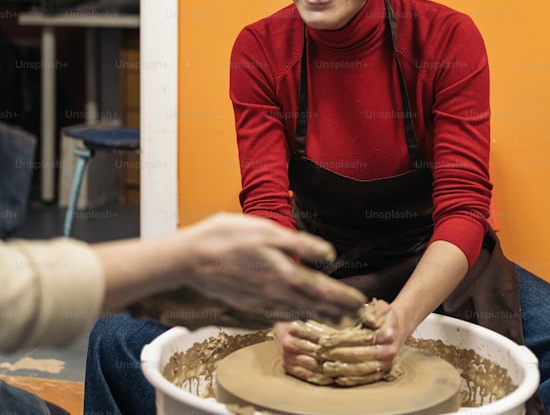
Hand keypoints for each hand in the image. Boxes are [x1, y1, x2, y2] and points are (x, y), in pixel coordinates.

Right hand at [180, 213, 366, 324]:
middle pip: (313, 304)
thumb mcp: (267, 231)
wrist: (189, 259)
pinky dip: (294, 316)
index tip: (361, 302)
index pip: (322, 289)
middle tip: (357, 315)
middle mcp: (275, 292)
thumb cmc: (225, 237)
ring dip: (319, 315)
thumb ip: (300, 244)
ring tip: (337, 319)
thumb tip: (329, 254)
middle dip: (337, 310)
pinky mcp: (248, 302)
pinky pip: (278, 313)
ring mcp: (261, 300)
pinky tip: (298, 315)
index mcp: (284, 273)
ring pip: (297, 311)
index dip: (342, 297)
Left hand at [275, 299, 403, 385]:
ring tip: (325, 367)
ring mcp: (387, 364)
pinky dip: (352, 380)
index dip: (341, 339)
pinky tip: (338, 378)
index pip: (360, 338)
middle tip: (319, 353)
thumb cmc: (384, 316)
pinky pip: (367, 379)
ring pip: (362, 369)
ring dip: (342, 369)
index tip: (324, 340)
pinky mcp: (384, 373)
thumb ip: (373, 311)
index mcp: (388, 333)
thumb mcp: (381, 307)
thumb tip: (369, 320)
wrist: (398, 328)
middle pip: (359, 355)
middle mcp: (389, 351)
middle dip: (337, 354)